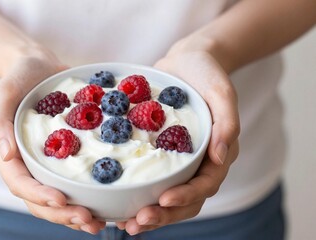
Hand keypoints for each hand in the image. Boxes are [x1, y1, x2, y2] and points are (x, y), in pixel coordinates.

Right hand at [0, 46, 105, 233]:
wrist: (38, 67)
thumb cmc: (18, 78)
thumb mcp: (3, 92)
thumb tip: (5, 155)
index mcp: (7, 154)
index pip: (20, 183)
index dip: (39, 195)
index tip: (62, 200)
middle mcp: (24, 165)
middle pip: (38, 200)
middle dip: (62, 214)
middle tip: (88, 220)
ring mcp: (43, 164)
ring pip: (55, 199)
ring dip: (74, 215)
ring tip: (98, 223)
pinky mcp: (62, 160)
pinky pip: (71, 184)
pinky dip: (84, 198)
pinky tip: (103, 207)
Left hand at [116, 38, 239, 234]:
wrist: (188, 61)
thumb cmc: (208, 73)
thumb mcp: (222, 91)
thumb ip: (227, 122)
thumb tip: (222, 157)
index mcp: (217, 153)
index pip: (205, 184)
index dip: (186, 196)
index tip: (164, 200)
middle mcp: (199, 163)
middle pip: (185, 200)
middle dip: (163, 215)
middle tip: (138, 222)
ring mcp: (179, 161)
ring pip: (167, 197)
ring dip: (149, 214)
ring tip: (125, 224)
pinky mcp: (160, 154)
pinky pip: (151, 180)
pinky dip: (137, 195)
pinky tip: (118, 204)